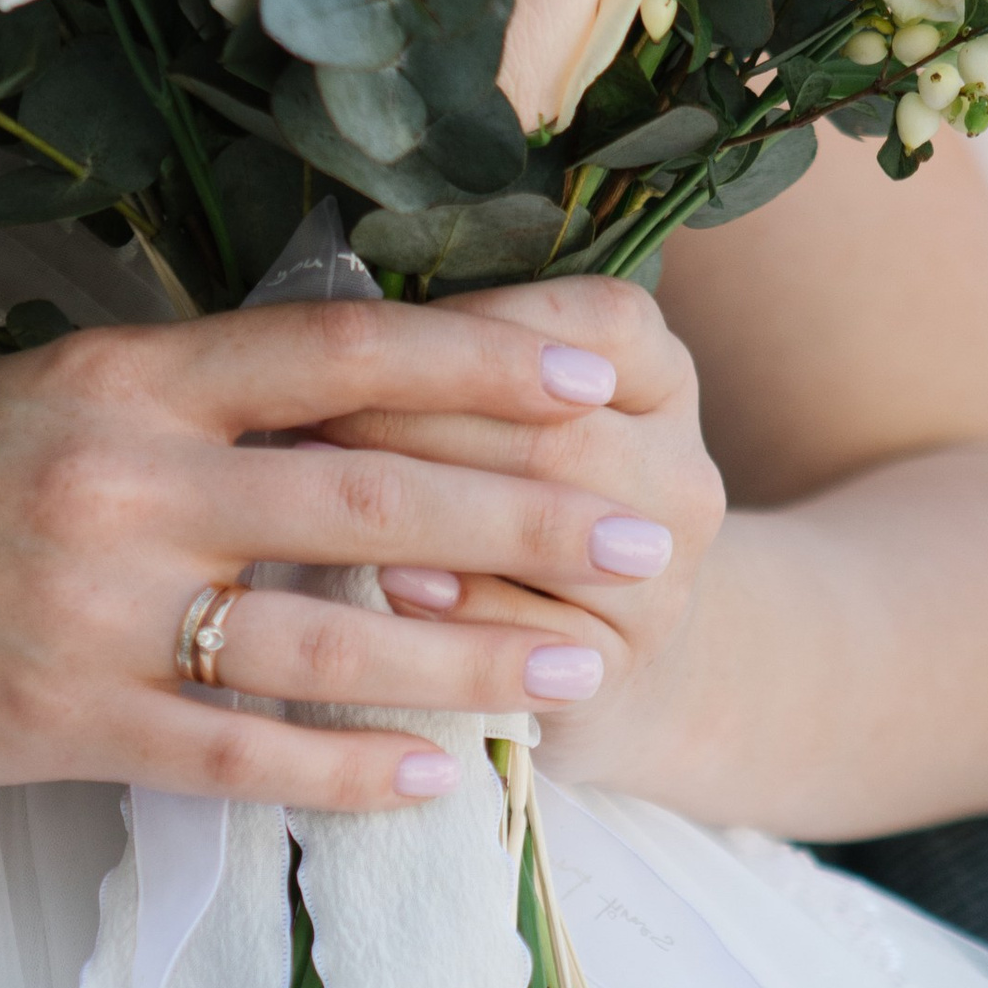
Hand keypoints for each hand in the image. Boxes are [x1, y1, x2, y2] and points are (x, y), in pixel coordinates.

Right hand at [0, 298, 684, 810]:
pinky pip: (239, 756)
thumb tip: (347, 396)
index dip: (480, 356)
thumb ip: (184, 400)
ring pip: (328, 639)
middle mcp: (122, 479)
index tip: (599, 365)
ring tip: (587, 668)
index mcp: (123, 377)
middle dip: (532, 517)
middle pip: (372, 496)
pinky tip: (436, 781)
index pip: (338, 351)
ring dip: (474, 659)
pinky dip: (348, 771)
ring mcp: (95, 608)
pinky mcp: (63, 722)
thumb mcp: (41, 397)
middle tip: (656, 535)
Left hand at [315, 275, 726, 794]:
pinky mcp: (622, 665)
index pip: (594, 323)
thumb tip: (343, 331)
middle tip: (303, 413)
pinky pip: (537, 635)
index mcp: (660, 379)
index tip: (366, 333)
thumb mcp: (497, 414)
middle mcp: (683, 473)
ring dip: (432, 506)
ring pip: (556, 528)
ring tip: (326, 490)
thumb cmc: (498, 498)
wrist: (574, 653)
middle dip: (420, 420)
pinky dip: (460, 606)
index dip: (478, 327)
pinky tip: (388, 581)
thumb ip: (451, 366)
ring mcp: (662, 577)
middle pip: (560, 431)